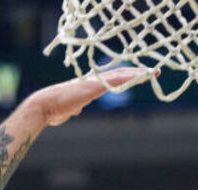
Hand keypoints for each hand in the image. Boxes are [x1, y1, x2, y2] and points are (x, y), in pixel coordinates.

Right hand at [23, 67, 156, 126]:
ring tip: (153, 73)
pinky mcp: (94, 87)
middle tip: (152, 72)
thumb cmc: (54, 110)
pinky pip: (116, 79)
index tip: (138, 77)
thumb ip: (75, 108)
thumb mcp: (69, 110)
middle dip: (136, 73)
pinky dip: (129, 77)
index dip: (125, 77)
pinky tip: (140, 76)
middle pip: (119, 73)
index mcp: (88, 86)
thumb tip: (77, 110)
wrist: (44, 106)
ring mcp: (94, 83)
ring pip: (120, 75)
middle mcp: (92, 81)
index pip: (110, 79)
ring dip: (137, 74)